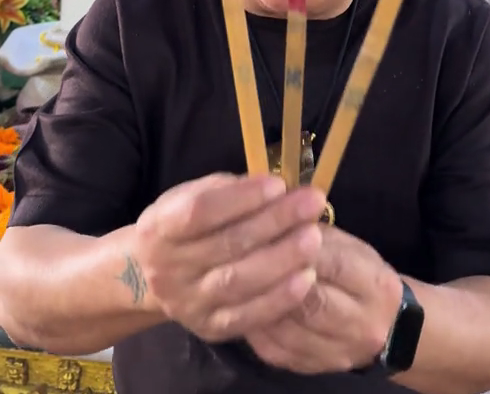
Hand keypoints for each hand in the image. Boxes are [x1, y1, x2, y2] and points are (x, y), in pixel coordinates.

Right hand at [134, 173, 325, 342]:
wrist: (152, 275)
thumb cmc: (185, 225)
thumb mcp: (191, 196)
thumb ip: (227, 190)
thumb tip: (274, 186)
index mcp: (158, 227)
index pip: (200, 211)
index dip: (242, 198)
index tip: (279, 184)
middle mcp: (166, 269)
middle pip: (226, 245)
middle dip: (274, 222)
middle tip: (312, 204)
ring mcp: (187, 303)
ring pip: (238, 282)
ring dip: (281, 259)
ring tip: (314, 238)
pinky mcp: (209, 328)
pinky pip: (248, 317)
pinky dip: (279, 298)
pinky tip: (307, 278)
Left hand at [246, 225, 402, 373]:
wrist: (390, 329)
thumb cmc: (364, 275)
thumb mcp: (352, 248)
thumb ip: (319, 236)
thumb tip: (278, 217)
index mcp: (375, 286)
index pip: (335, 265)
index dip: (300, 247)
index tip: (272, 227)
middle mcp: (361, 325)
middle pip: (311, 303)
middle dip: (276, 277)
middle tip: (249, 254)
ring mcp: (336, 353)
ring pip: (288, 330)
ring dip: (259, 302)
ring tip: (239, 278)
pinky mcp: (312, 369)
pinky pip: (276, 350)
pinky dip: (255, 325)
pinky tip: (241, 305)